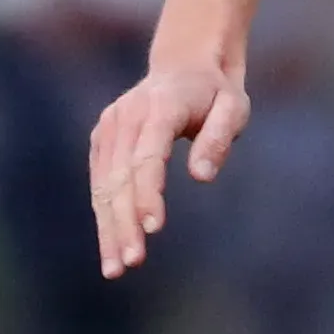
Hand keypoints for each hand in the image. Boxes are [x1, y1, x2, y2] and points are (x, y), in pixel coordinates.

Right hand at [88, 56, 245, 275]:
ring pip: (103, 185)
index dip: (148, 194)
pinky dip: (104, 216)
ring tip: (115, 268)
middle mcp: (125, 118)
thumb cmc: (216, 92)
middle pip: (119, 178)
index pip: (147, 157)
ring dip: (108, 228)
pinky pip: (100, 183)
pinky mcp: (103, 141)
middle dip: (123, 222)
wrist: (185, 65)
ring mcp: (109, 128)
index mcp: (158, 108)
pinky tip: (110, 248)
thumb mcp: (234, 107)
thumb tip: (202, 176)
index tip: (153, 229)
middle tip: (130, 263)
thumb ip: (219, 138)